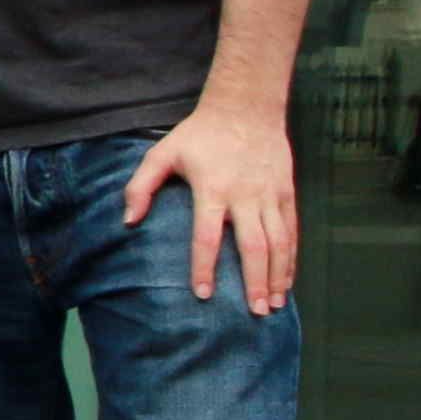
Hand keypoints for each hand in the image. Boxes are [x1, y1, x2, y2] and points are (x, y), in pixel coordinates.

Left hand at [126, 105, 299, 314]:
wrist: (247, 107)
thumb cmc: (198, 134)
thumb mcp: (162, 153)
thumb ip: (140, 187)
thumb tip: (128, 222)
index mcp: (212, 189)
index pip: (207, 235)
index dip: (204, 266)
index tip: (203, 294)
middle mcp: (246, 195)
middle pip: (253, 245)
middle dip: (255, 281)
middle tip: (255, 313)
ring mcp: (270, 195)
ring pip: (280, 242)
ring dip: (279, 276)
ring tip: (275, 306)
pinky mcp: (287, 192)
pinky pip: (292, 231)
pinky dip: (291, 258)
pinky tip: (288, 280)